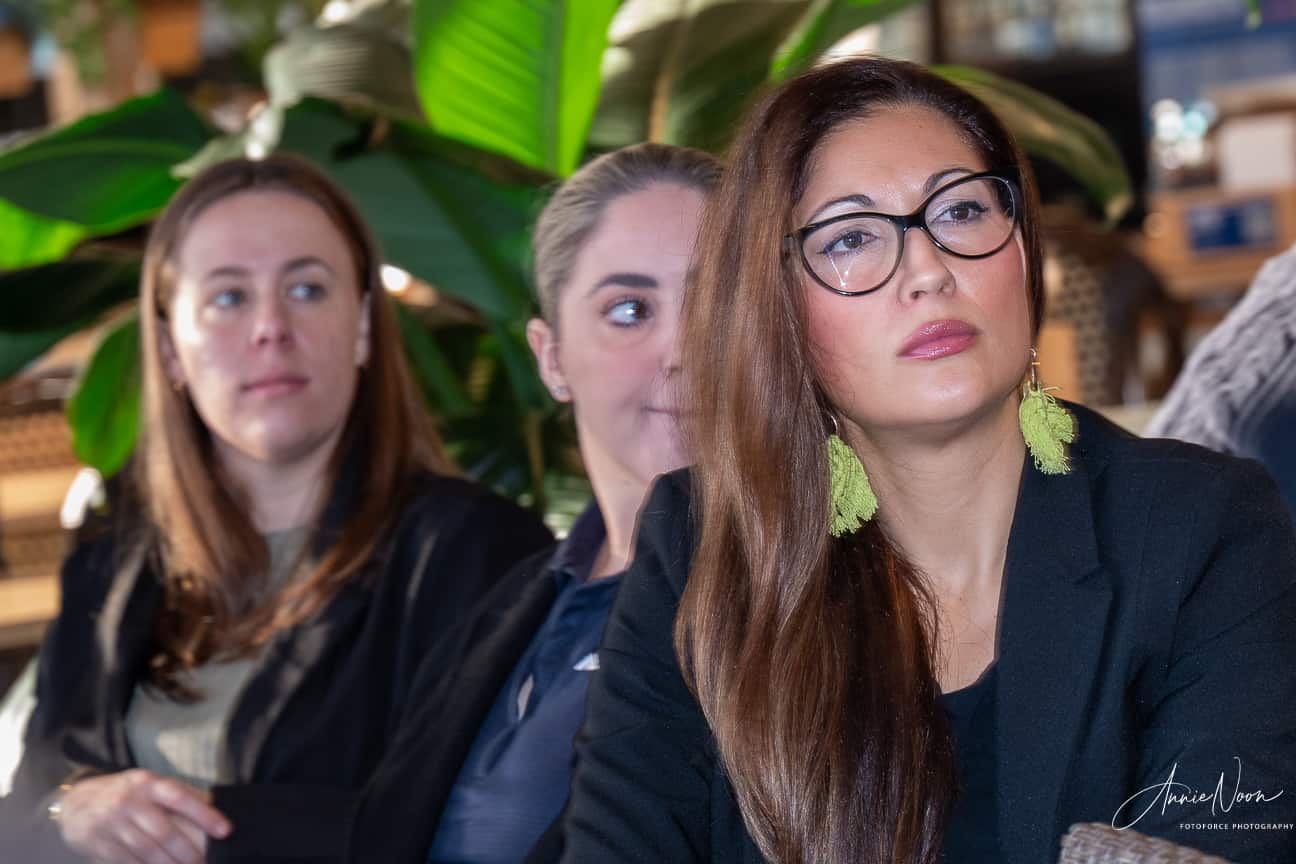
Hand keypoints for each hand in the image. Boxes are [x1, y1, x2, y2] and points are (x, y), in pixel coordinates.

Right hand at [57, 770, 231, 863]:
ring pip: (146, 850)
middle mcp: (128, 801)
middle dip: (187, 851)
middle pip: (163, 831)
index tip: (225, 831)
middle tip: (203, 863)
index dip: (204, 814)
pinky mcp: (98, 844)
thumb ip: (179, 794)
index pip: (180, 797)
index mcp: (147, 783)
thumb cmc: (126, 794)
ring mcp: (111, 824)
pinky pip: (126, 862)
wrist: (76, 803)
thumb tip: (214, 804)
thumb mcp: (149, 784)